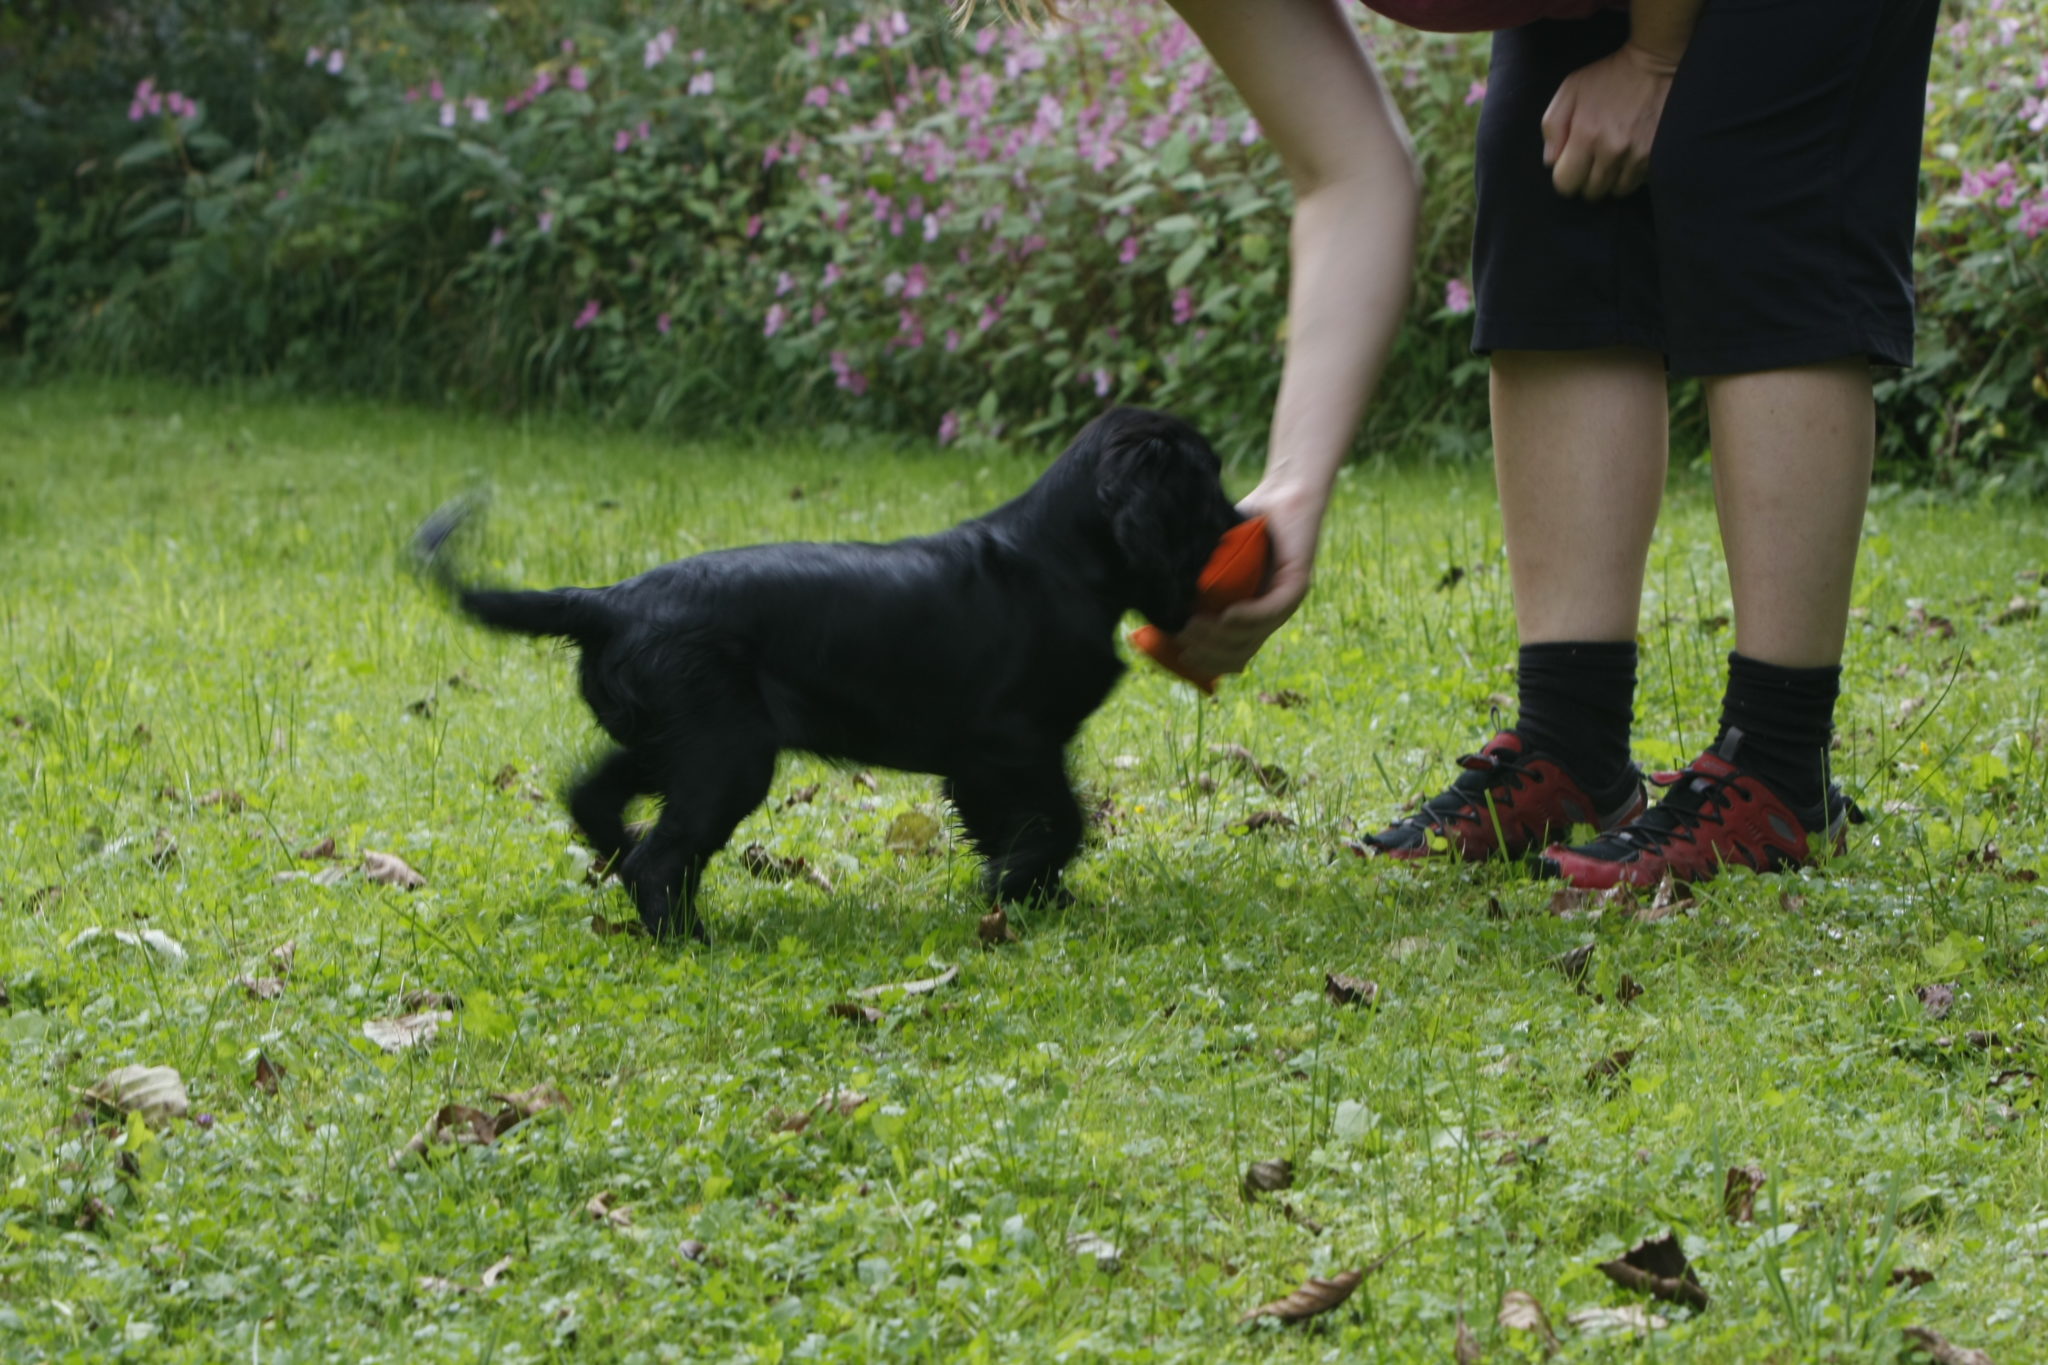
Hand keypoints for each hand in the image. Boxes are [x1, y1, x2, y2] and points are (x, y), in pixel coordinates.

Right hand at [1169, 481, 1323, 678]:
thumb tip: (1151, 600)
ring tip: (1193, 627)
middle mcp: (1270, 616)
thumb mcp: (1212, 559)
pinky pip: (1269, 611)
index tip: (1177, 655)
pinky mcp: (1296, 584)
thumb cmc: (1243, 523)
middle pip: (1239, 654)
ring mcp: (1285, 603)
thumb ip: (1194, 581)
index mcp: (1251, 617)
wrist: (1282, 492)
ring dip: (1220, 637)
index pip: (1231, 657)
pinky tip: (1225, 616)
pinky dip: (1246, 617)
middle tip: (1181, 641)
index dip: (1205, 664)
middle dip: (1207, 654)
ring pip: (1251, 637)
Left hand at [1541, 40, 1679, 200]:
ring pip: (1616, 191)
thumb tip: (1551, 162)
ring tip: (1612, 158)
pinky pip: (1638, 183)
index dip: (1565, 177)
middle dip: (1587, 180)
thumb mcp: (1570, 91)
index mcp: (1586, 136)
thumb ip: (1552, 127)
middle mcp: (1612, 151)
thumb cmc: (1608, 77)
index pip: (1566, 184)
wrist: (1656, 63)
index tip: (1571, 164)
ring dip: (1610, 180)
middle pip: (1591, 192)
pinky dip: (1631, 175)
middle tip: (1592, 160)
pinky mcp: (1658, 156)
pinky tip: (1629, 157)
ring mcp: (1638, 156)